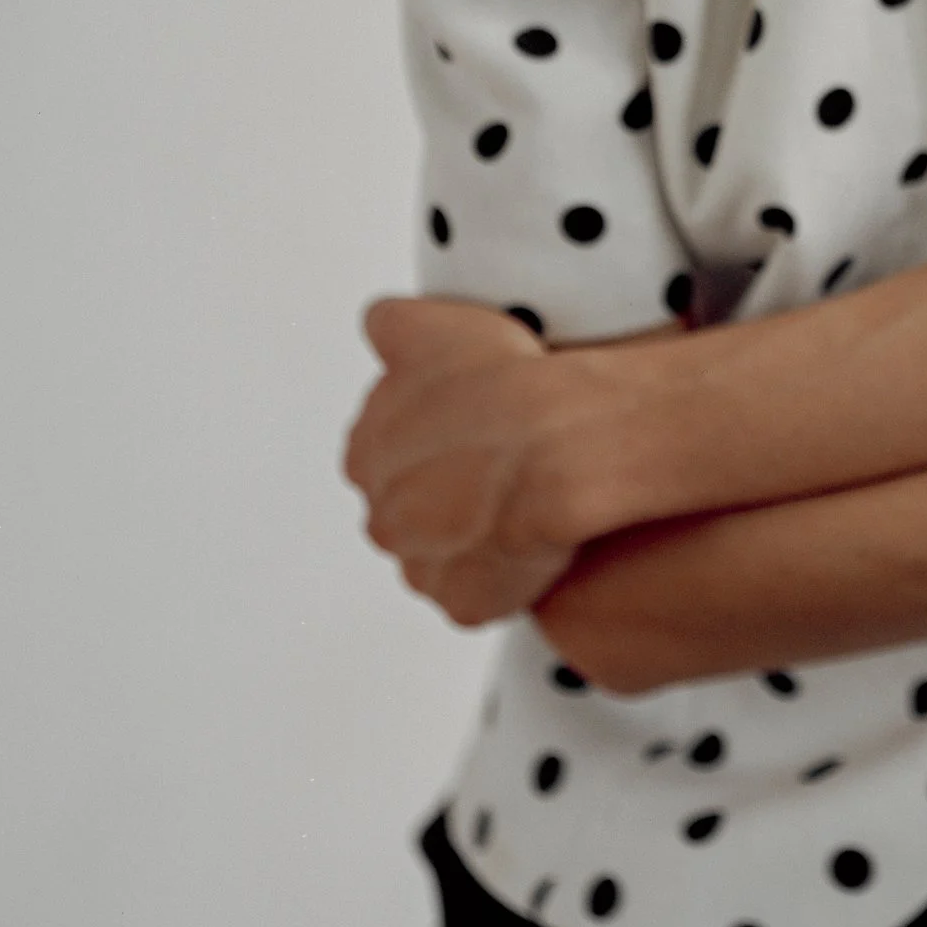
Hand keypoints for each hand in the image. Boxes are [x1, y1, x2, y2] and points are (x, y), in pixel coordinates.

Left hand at [343, 298, 590, 627]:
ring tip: (522, 502)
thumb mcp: (432, 324)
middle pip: (410, 509)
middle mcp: (383, 517)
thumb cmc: (503, 384)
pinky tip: (532, 539)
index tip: (466, 427)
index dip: (431, 438)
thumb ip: (391, 328)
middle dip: (446, 493)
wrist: (561, 443)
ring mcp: (423, 565)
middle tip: (496, 467)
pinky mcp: (466, 601)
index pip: (382, 453)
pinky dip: (503, 574)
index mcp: (364, 454)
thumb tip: (381, 328)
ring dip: (473, 534)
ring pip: (444, 552)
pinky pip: (481, 592)